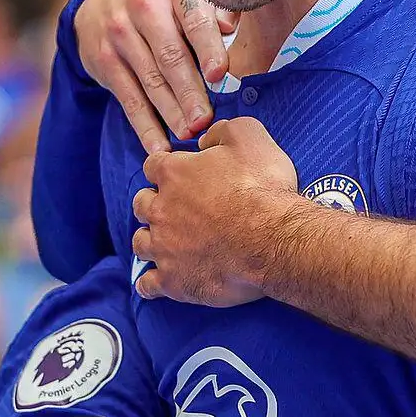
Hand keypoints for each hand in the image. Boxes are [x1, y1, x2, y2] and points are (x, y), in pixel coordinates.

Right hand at [75, 0, 236, 152]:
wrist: (101, 1)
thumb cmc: (163, 4)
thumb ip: (216, 9)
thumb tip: (234, 28)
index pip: (194, 21)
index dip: (208, 48)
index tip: (218, 75)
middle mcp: (144, 7)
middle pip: (170, 56)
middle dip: (190, 92)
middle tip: (206, 120)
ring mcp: (120, 34)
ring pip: (150, 80)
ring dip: (171, 113)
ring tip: (189, 135)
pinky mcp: (104, 60)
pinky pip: (128, 99)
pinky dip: (144, 126)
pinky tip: (158, 147)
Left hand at [133, 116, 301, 306]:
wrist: (274, 241)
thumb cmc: (263, 189)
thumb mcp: (249, 137)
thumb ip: (221, 131)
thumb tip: (205, 139)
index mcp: (174, 174)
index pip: (153, 165)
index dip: (165, 168)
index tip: (175, 173)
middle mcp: (161, 210)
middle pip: (142, 204)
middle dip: (154, 203)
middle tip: (174, 208)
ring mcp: (164, 248)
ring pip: (141, 242)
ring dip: (150, 240)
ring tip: (165, 243)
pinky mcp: (173, 281)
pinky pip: (148, 285)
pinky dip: (150, 283)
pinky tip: (156, 283)